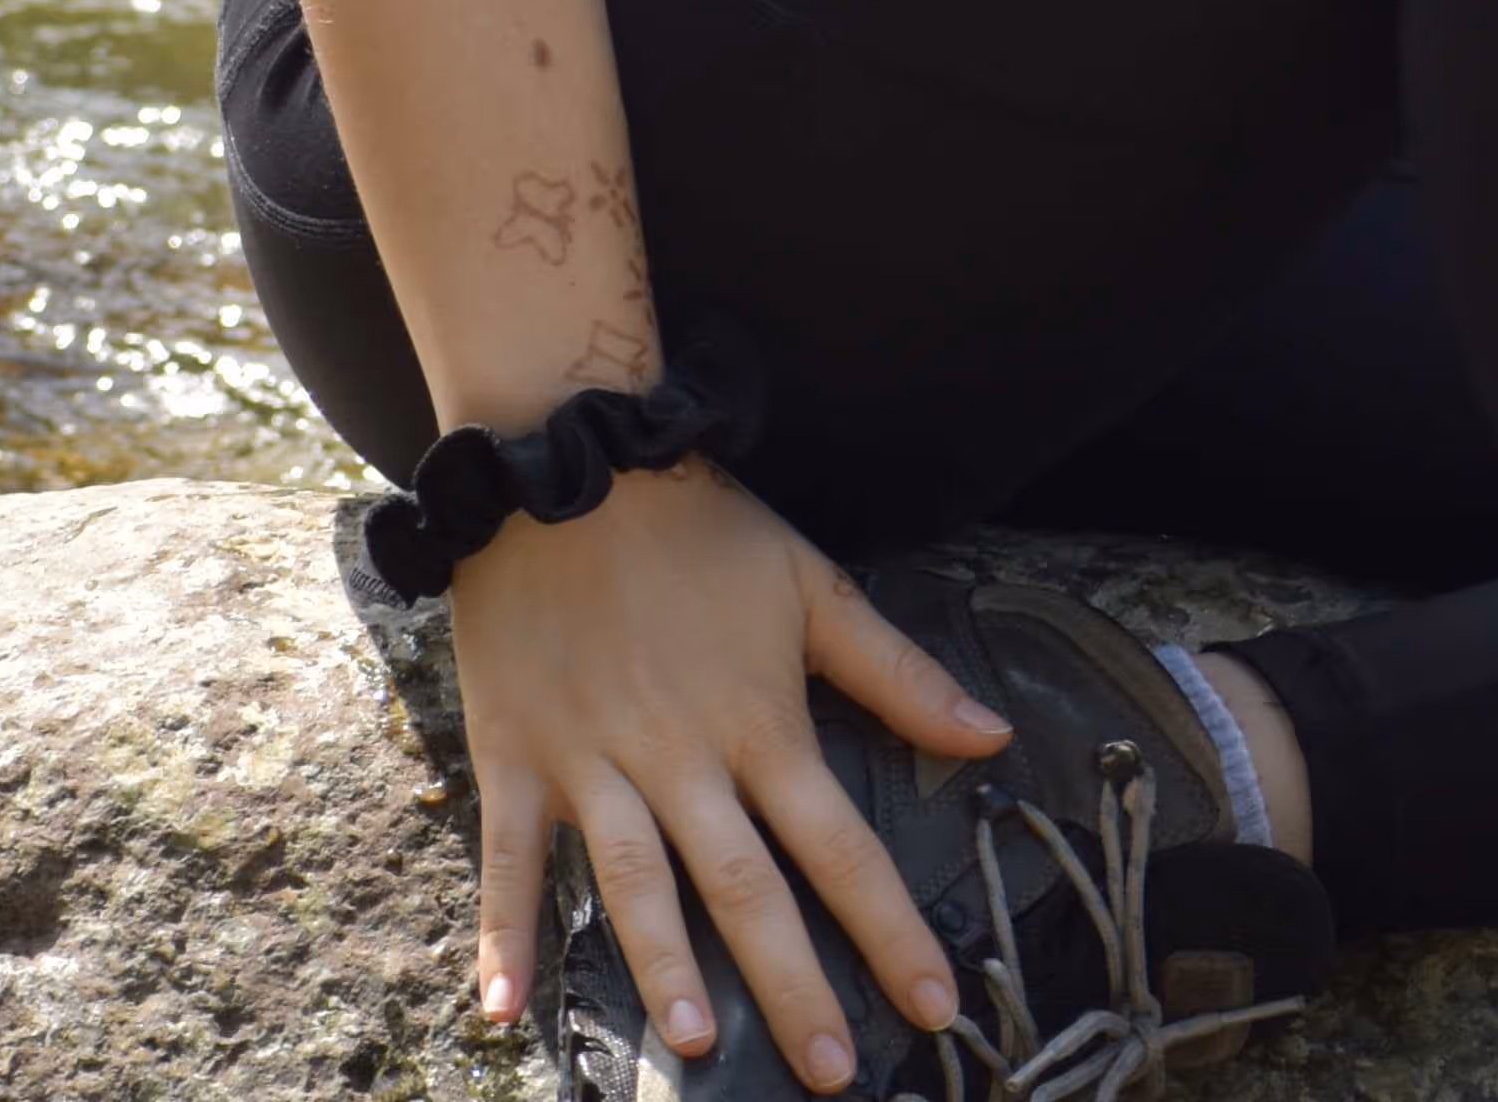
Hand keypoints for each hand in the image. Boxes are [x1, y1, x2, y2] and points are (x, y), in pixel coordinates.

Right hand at [454, 456, 1012, 1076]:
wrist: (570, 457)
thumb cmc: (698, 528)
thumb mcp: (812, 584)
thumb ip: (900, 674)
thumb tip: (993, 737)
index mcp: (759, 722)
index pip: (841, 843)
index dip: (891, 929)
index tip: (937, 1008)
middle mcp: (681, 757)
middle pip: (745, 886)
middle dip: (793, 983)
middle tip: (831, 1075)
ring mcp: (594, 761)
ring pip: (633, 881)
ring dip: (663, 966)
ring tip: (698, 1045)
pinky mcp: (518, 756)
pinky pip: (507, 858)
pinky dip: (504, 934)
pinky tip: (505, 1012)